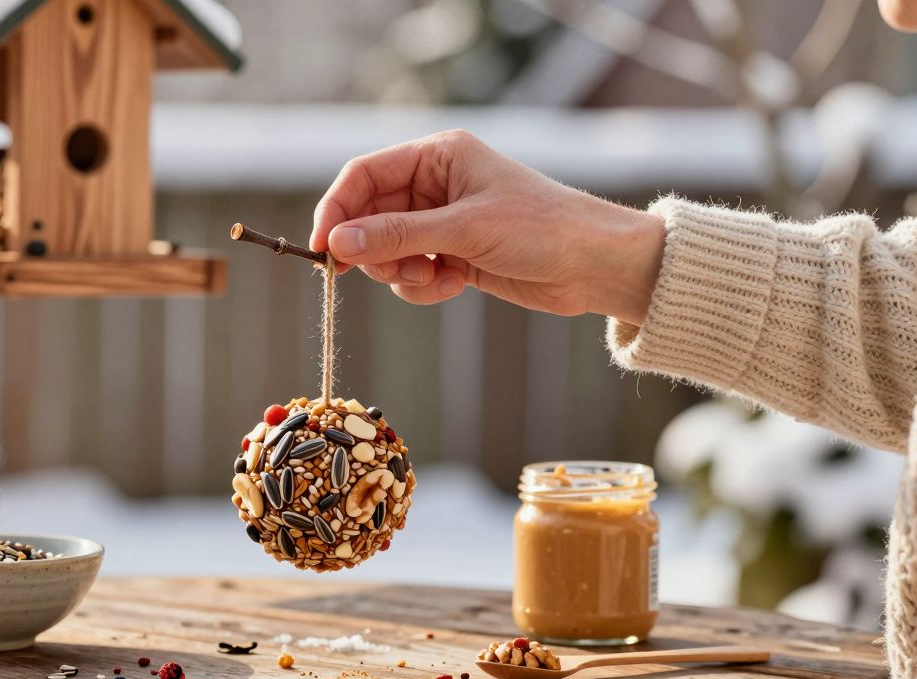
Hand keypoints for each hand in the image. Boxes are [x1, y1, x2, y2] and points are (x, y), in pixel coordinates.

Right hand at [310, 130, 665, 324]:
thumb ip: (397, 235)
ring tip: (435, 277)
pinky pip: (410, 274)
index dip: (337, 209)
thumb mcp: (463, 229)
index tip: (322, 247)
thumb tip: (338, 242)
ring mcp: (441, 222)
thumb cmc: (541, 228)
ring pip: (387, 251)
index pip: (364, 175)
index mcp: (437, 155)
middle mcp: (434, 184)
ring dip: (400, 272)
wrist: (594, 266)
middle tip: (384, 271)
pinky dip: (423, 286)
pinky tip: (455, 284)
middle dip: (374, 249)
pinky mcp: (451, 256)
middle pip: (369, 216)